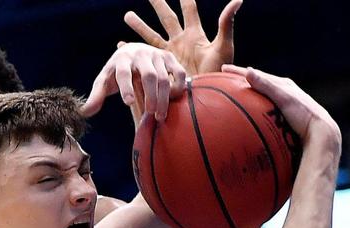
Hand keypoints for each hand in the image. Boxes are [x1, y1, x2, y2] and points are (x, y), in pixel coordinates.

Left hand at [80, 43, 186, 119]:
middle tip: (150, 114)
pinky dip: (178, 87)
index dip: (126, 87)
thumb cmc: (117, 71)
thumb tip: (84, 113)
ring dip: (163, 98)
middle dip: (150, 96)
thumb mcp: (105, 81)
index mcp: (121, 59)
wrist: (133, 50)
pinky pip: (178, 73)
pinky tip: (172, 100)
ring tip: (159, 116)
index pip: (124, 73)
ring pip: (164, 78)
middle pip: (148, 76)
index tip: (128, 103)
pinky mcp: (169, 58)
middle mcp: (140, 54)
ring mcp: (156, 55)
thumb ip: (96, 96)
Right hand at [125, 0, 241, 75]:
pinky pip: (145, 57)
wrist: (205, 97)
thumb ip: (226, 23)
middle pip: (167, 18)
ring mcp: (171, 55)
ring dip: (140, 27)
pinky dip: (134, 50)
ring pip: (152, 36)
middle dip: (158, 5)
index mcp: (195, 34)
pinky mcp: (163, 68)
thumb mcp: (222, 47)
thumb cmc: (218, 71)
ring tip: (127, 16)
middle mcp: (181, 41)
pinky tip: (122, 45)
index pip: (189, 9)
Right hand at [220, 64, 339, 148]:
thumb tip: (248, 72)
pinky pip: (265, 110)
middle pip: (257, 84)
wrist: (321, 133)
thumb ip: (266, 85)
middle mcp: (283, 92)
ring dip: (248, 95)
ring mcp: (283, 106)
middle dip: (241, 81)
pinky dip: (255, 110)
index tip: (222, 69)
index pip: (255, 74)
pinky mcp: (285, 118)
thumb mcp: (284, 98)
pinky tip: (249, 118)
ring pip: (261, 97)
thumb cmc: (303, 114)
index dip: (238, 72)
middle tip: (225, 80)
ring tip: (234, 96)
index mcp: (281, 84)